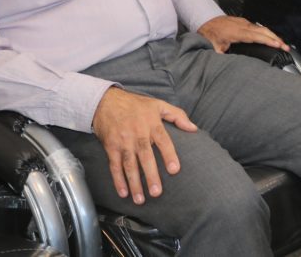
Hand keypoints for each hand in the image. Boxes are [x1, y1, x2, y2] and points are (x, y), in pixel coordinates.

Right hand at [91, 87, 198, 203]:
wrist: (106, 102)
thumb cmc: (135, 104)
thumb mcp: (158, 104)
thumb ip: (177, 116)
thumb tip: (194, 129)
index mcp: (152, 124)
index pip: (163, 141)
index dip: (169, 155)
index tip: (174, 170)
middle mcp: (137, 134)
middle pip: (145, 156)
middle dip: (150, 175)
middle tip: (157, 192)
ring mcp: (123, 142)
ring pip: (129, 165)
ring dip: (134, 183)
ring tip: (140, 199)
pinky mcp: (111, 147)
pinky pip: (114, 166)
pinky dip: (118, 180)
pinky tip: (123, 193)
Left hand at [196, 15, 288, 53]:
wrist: (205, 19)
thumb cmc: (209, 33)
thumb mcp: (213, 48)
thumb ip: (221, 57)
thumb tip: (227, 67)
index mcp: (236, 32)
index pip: (256, 36)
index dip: (267, 40)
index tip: (278, 45)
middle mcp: (242, 25)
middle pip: (263, 30)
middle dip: (276, 38)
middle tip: (286, 47)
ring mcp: (244, 22)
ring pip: (262, 28)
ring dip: (273, 35)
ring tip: (282, 44)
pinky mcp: (244, 22)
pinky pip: (258, 27)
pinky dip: (266, 32)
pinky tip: (270, 38)